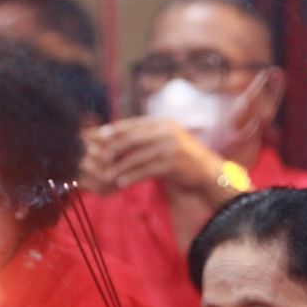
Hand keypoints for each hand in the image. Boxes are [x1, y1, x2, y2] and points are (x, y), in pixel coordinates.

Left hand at [81, 118, 222, 194]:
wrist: (208, 173)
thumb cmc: (182, 159)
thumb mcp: (166, 142)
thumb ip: (147, 138)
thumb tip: (118, 138)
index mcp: (163, 123)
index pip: (134, 124)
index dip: (114, 129)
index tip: (97, 135)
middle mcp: (168, 132)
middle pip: (133, 138)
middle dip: (113, 148)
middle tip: (98, 157)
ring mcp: (171, 147)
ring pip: (138, 156)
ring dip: (120, 167)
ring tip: (106, 175)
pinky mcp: (173, 164)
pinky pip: (147, 170)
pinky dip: (132, 176)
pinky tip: (122, 183)